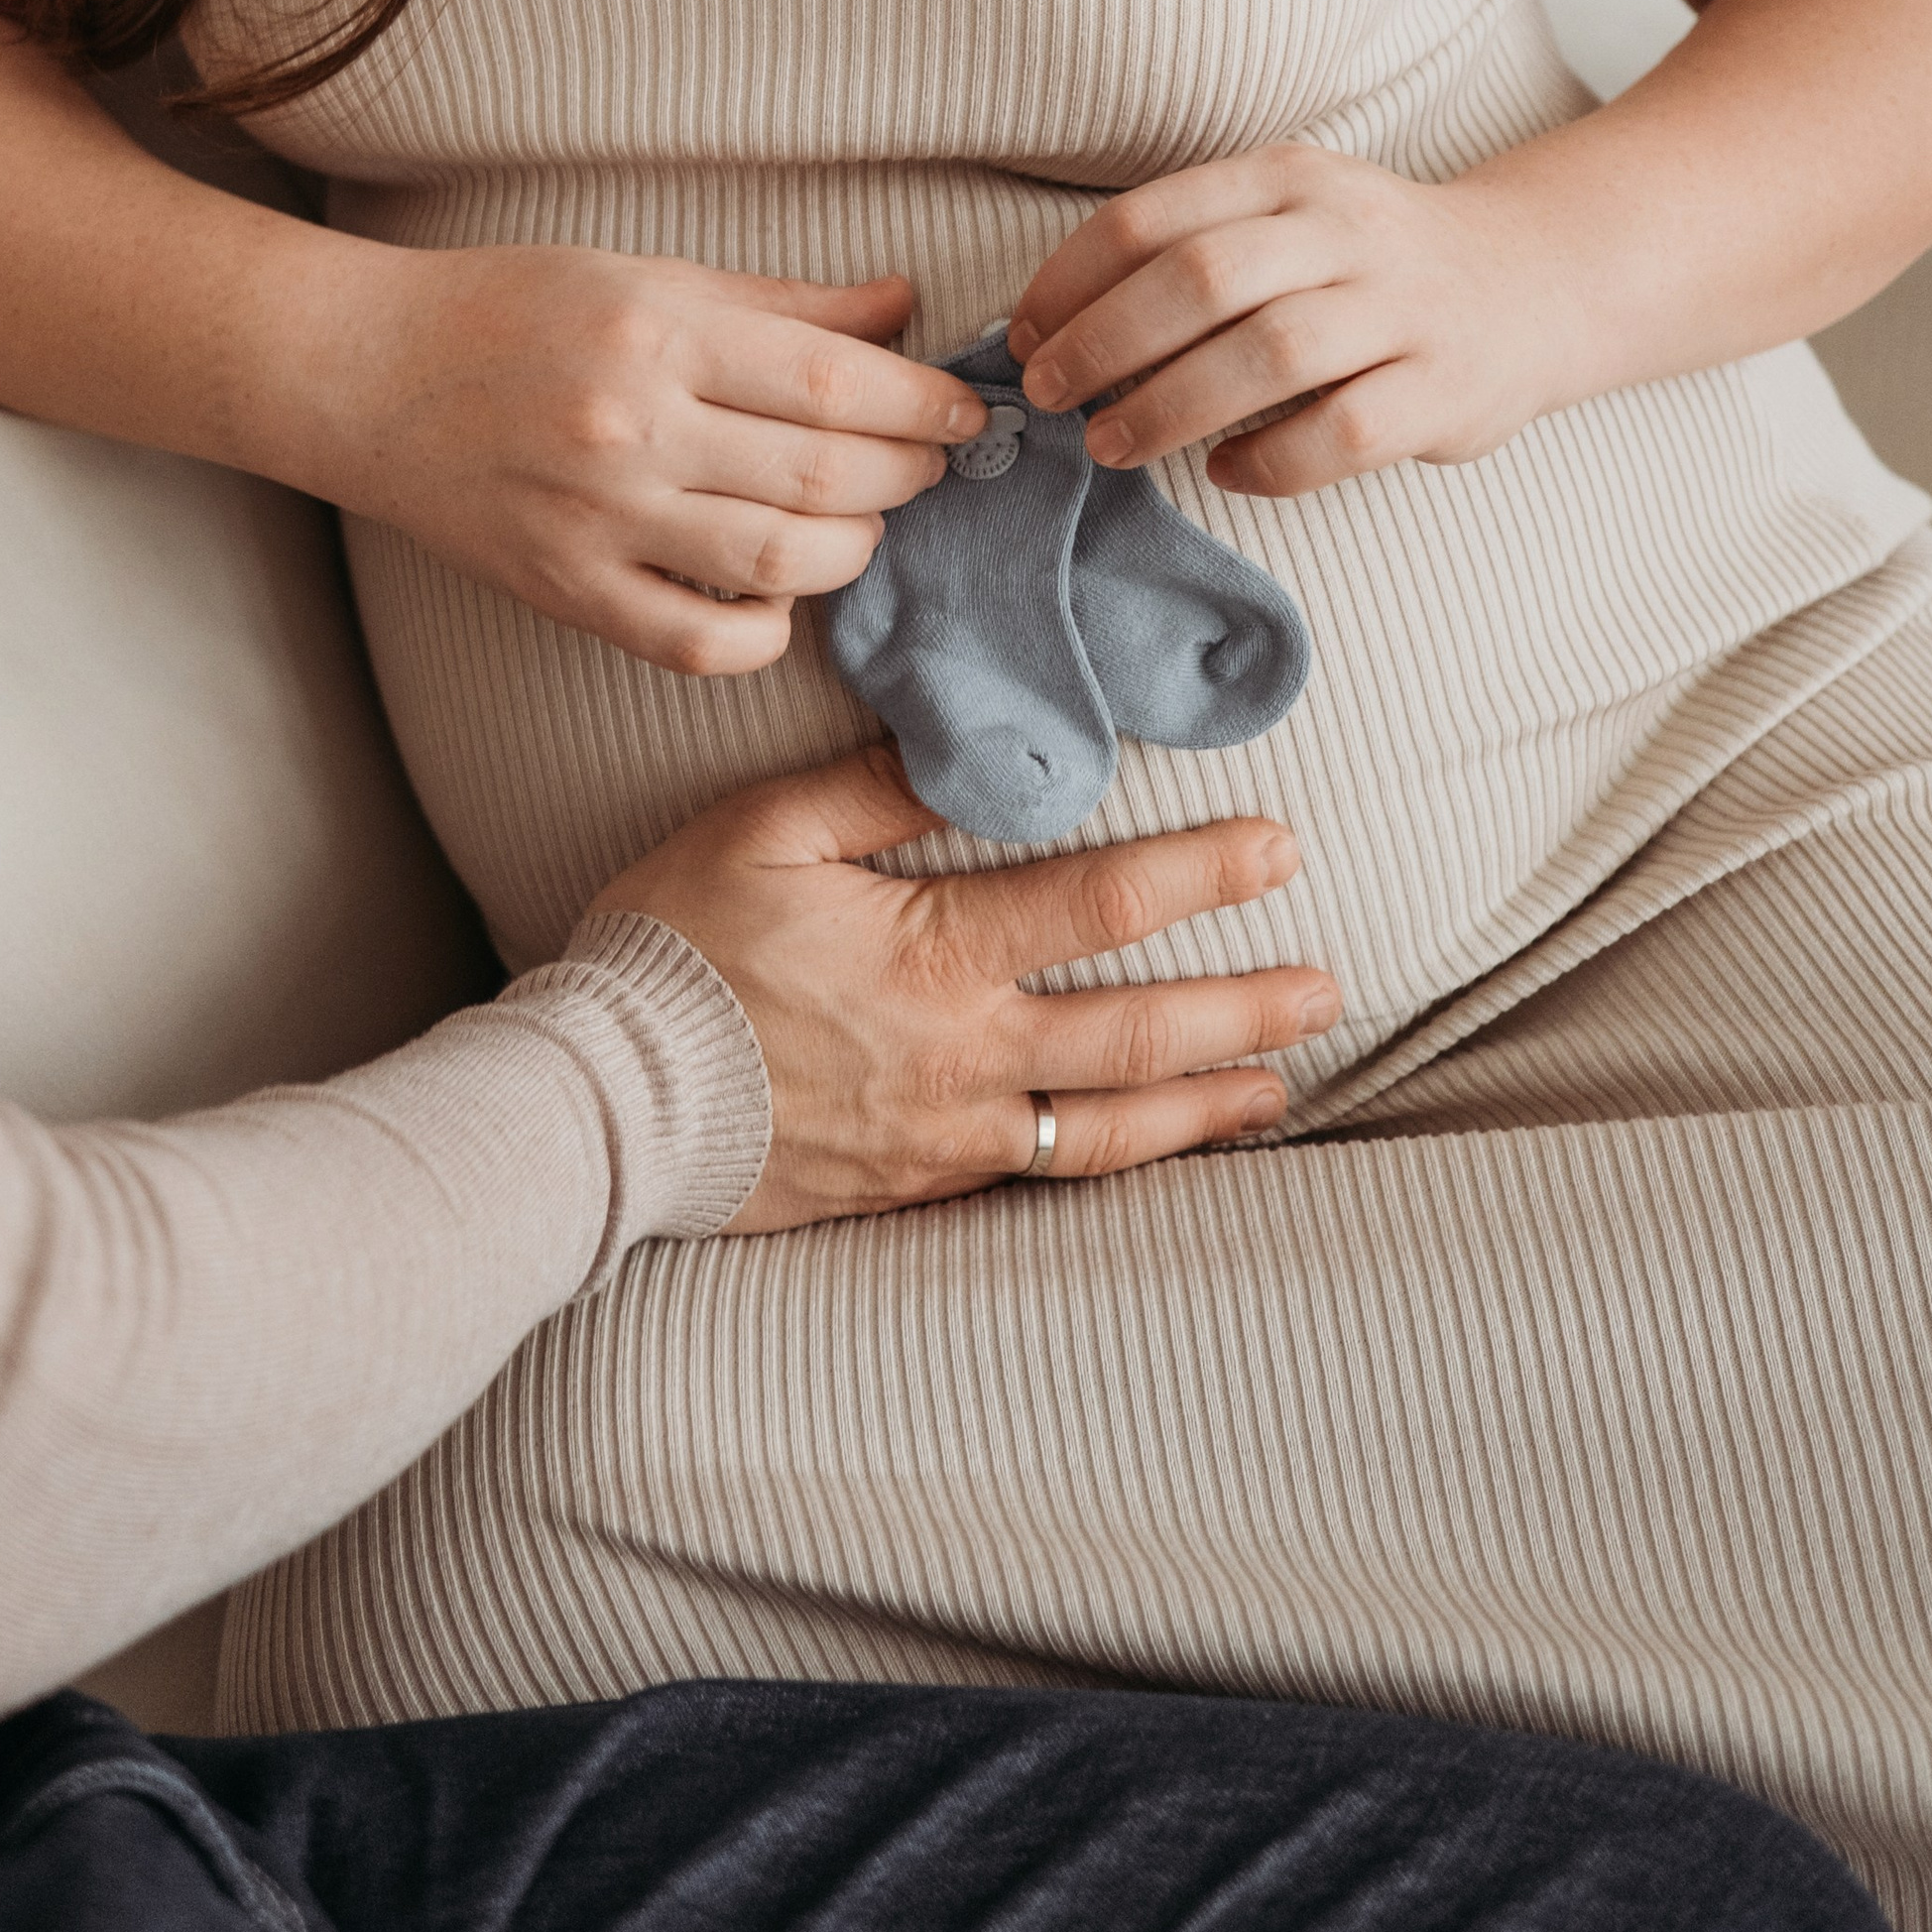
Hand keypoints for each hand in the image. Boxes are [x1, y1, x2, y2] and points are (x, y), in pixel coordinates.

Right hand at [329, 244, 984, 673]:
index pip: (832, 382)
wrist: (364, 376)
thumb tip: (901, 309)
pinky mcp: (567, 593)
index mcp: (656, 334)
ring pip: (780, 567)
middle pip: (822, 478)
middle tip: (927, 464)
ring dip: (853, 551)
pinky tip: (783, 597)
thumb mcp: (645, 274)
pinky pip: (700, 643)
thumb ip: (781, 303)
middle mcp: (631, 431)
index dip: (921, 403)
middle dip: (904, 475)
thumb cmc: (506, 310)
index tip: (964, 412)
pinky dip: (767, 632)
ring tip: (864, 522)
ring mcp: (598, 522)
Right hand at [590, 745, 1337, 1226]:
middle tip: (1326, 985)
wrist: (605, 1101)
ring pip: (1108, 1128)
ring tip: (1280, 1085)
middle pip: (1139, 1033)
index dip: (1204, 874)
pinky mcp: (916, 1188)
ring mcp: (946, 1134)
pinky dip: (1118, 1163)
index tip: (1279, 849)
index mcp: (936, 953)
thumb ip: (878, 786)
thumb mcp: (762, 830)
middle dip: (1244, 1007)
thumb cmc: (672, 947)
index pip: (1106, 905)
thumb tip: (975, 743)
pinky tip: (1157, 1149)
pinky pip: (1042, 1178)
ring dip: (1207, 1103)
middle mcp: (964, 1054)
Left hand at [1007, 145, 1568, 498]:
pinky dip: (1270, 461)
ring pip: (1270, 355)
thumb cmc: (1369, 262)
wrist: (1532, 281)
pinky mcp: (1444, 390)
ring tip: (1110, 446)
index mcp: (1290, 178)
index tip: (1023, 334)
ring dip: (1171, 406)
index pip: (1155, 217)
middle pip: (1204, 279)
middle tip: (1049, 395)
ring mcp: (1404, 310)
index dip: (1072, 279)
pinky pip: (1343, 432)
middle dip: (1106, 342)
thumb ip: (1194, 246)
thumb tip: (1053, 322)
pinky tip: (1226, 471)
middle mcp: (1347, 232)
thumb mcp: (1289, 214)